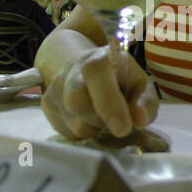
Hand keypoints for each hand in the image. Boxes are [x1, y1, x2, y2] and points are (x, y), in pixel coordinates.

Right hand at [42, 44, 158, 139]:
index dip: (108, 103)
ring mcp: (55, 88)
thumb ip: (144, 102)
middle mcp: (71, 70)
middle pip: (76, 102)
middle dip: (101, 120)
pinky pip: (68, 132)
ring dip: (95, 128)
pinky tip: (90, 119)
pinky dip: (84, 132)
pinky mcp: (47, 105)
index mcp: (98, 59)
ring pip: (74, 124)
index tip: (123, 128)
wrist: (85, 67)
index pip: (96, 74)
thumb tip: (139, 120)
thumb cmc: (120, 78)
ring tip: (103, 116)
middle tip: (117, 121)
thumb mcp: (140, 85)